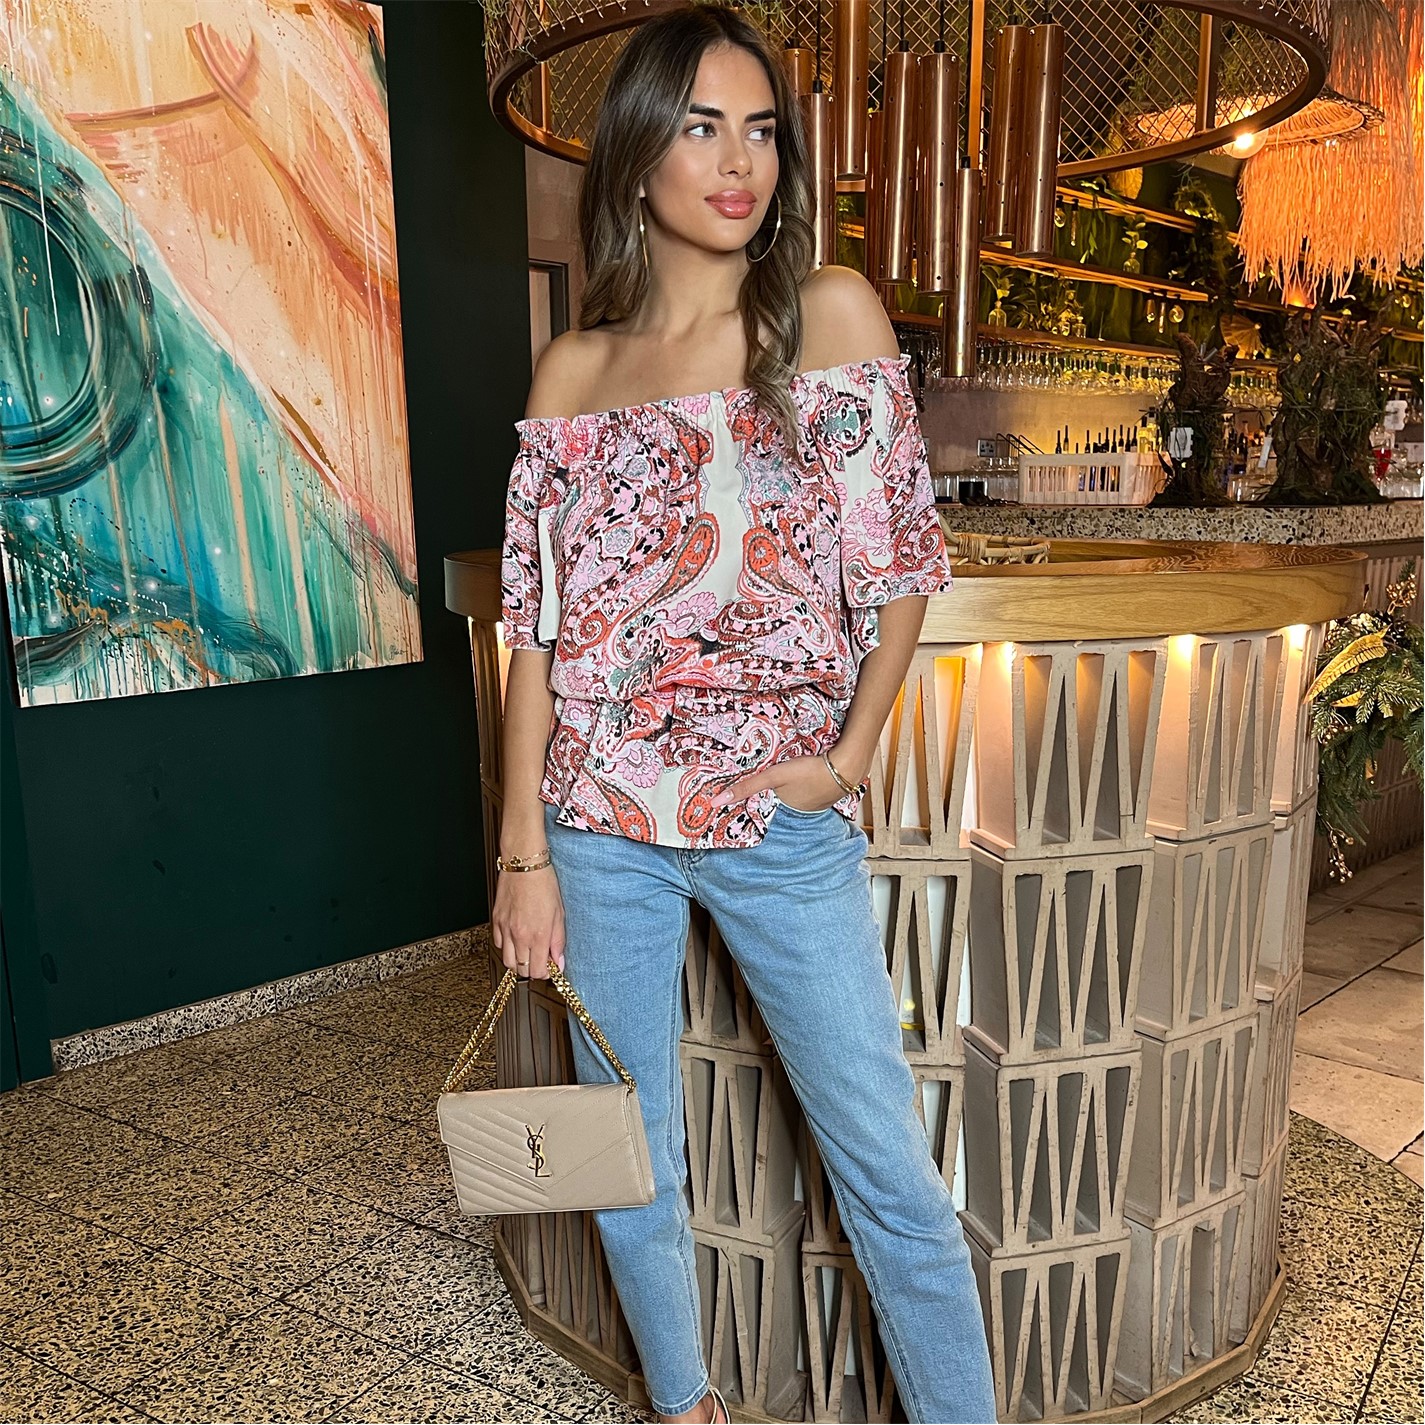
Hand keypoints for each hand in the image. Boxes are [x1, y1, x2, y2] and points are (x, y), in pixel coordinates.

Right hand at [491, 864, 565, 979]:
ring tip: (529, 950)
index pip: (538, 970)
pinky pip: (499, 945)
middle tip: (541, 958)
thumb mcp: (559, 914)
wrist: (524, 865)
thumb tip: (559, 962)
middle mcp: (519, 935)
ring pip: (508, 961)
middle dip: (533, 968)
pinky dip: (508, 947)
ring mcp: (505, 929)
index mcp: (538, 935)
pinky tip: (517, 938)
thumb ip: (558, 941)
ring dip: (519, 961)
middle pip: (522, 970)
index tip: (551, 966)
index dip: (546, 973)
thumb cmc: (543, 884)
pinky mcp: (496, 921)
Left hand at [709, 753, 845, 813]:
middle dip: (776, 790)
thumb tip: (716, 802)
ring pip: (796, 793)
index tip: (745, 792)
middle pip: (781, 798)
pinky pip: (810, 788)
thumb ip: (747, 786)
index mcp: (786, 809)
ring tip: (789, 774)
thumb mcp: (774, 776)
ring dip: (793, 786)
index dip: (757, 797)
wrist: (847, 766)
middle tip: (772, 777)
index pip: (764, 804)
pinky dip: (806, 782)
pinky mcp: (827, 792)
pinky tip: (806, 773)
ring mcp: (816, 803)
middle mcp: (800, 811)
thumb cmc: (810, 771)